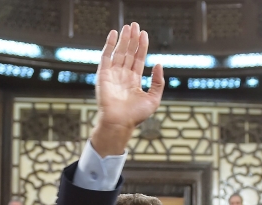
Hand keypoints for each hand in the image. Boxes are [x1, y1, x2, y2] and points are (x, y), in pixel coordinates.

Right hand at [90, 23, 163, 156]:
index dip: (142, 46)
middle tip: (135, 25)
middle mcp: (123, 76)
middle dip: (132, 39)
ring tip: (128, 26)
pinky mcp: (103, 74)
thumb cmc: (135, 115)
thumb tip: (158, 64)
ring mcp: (112, 74)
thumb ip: (158, 82)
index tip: (144, 34)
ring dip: (123, 39)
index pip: (138, 59)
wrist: (119, 122)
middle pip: (128, 52)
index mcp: (133, 81)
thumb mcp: (154, 98)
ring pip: (119, 52)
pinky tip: (113, 34)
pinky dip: (109, 44)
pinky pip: (105, 56)